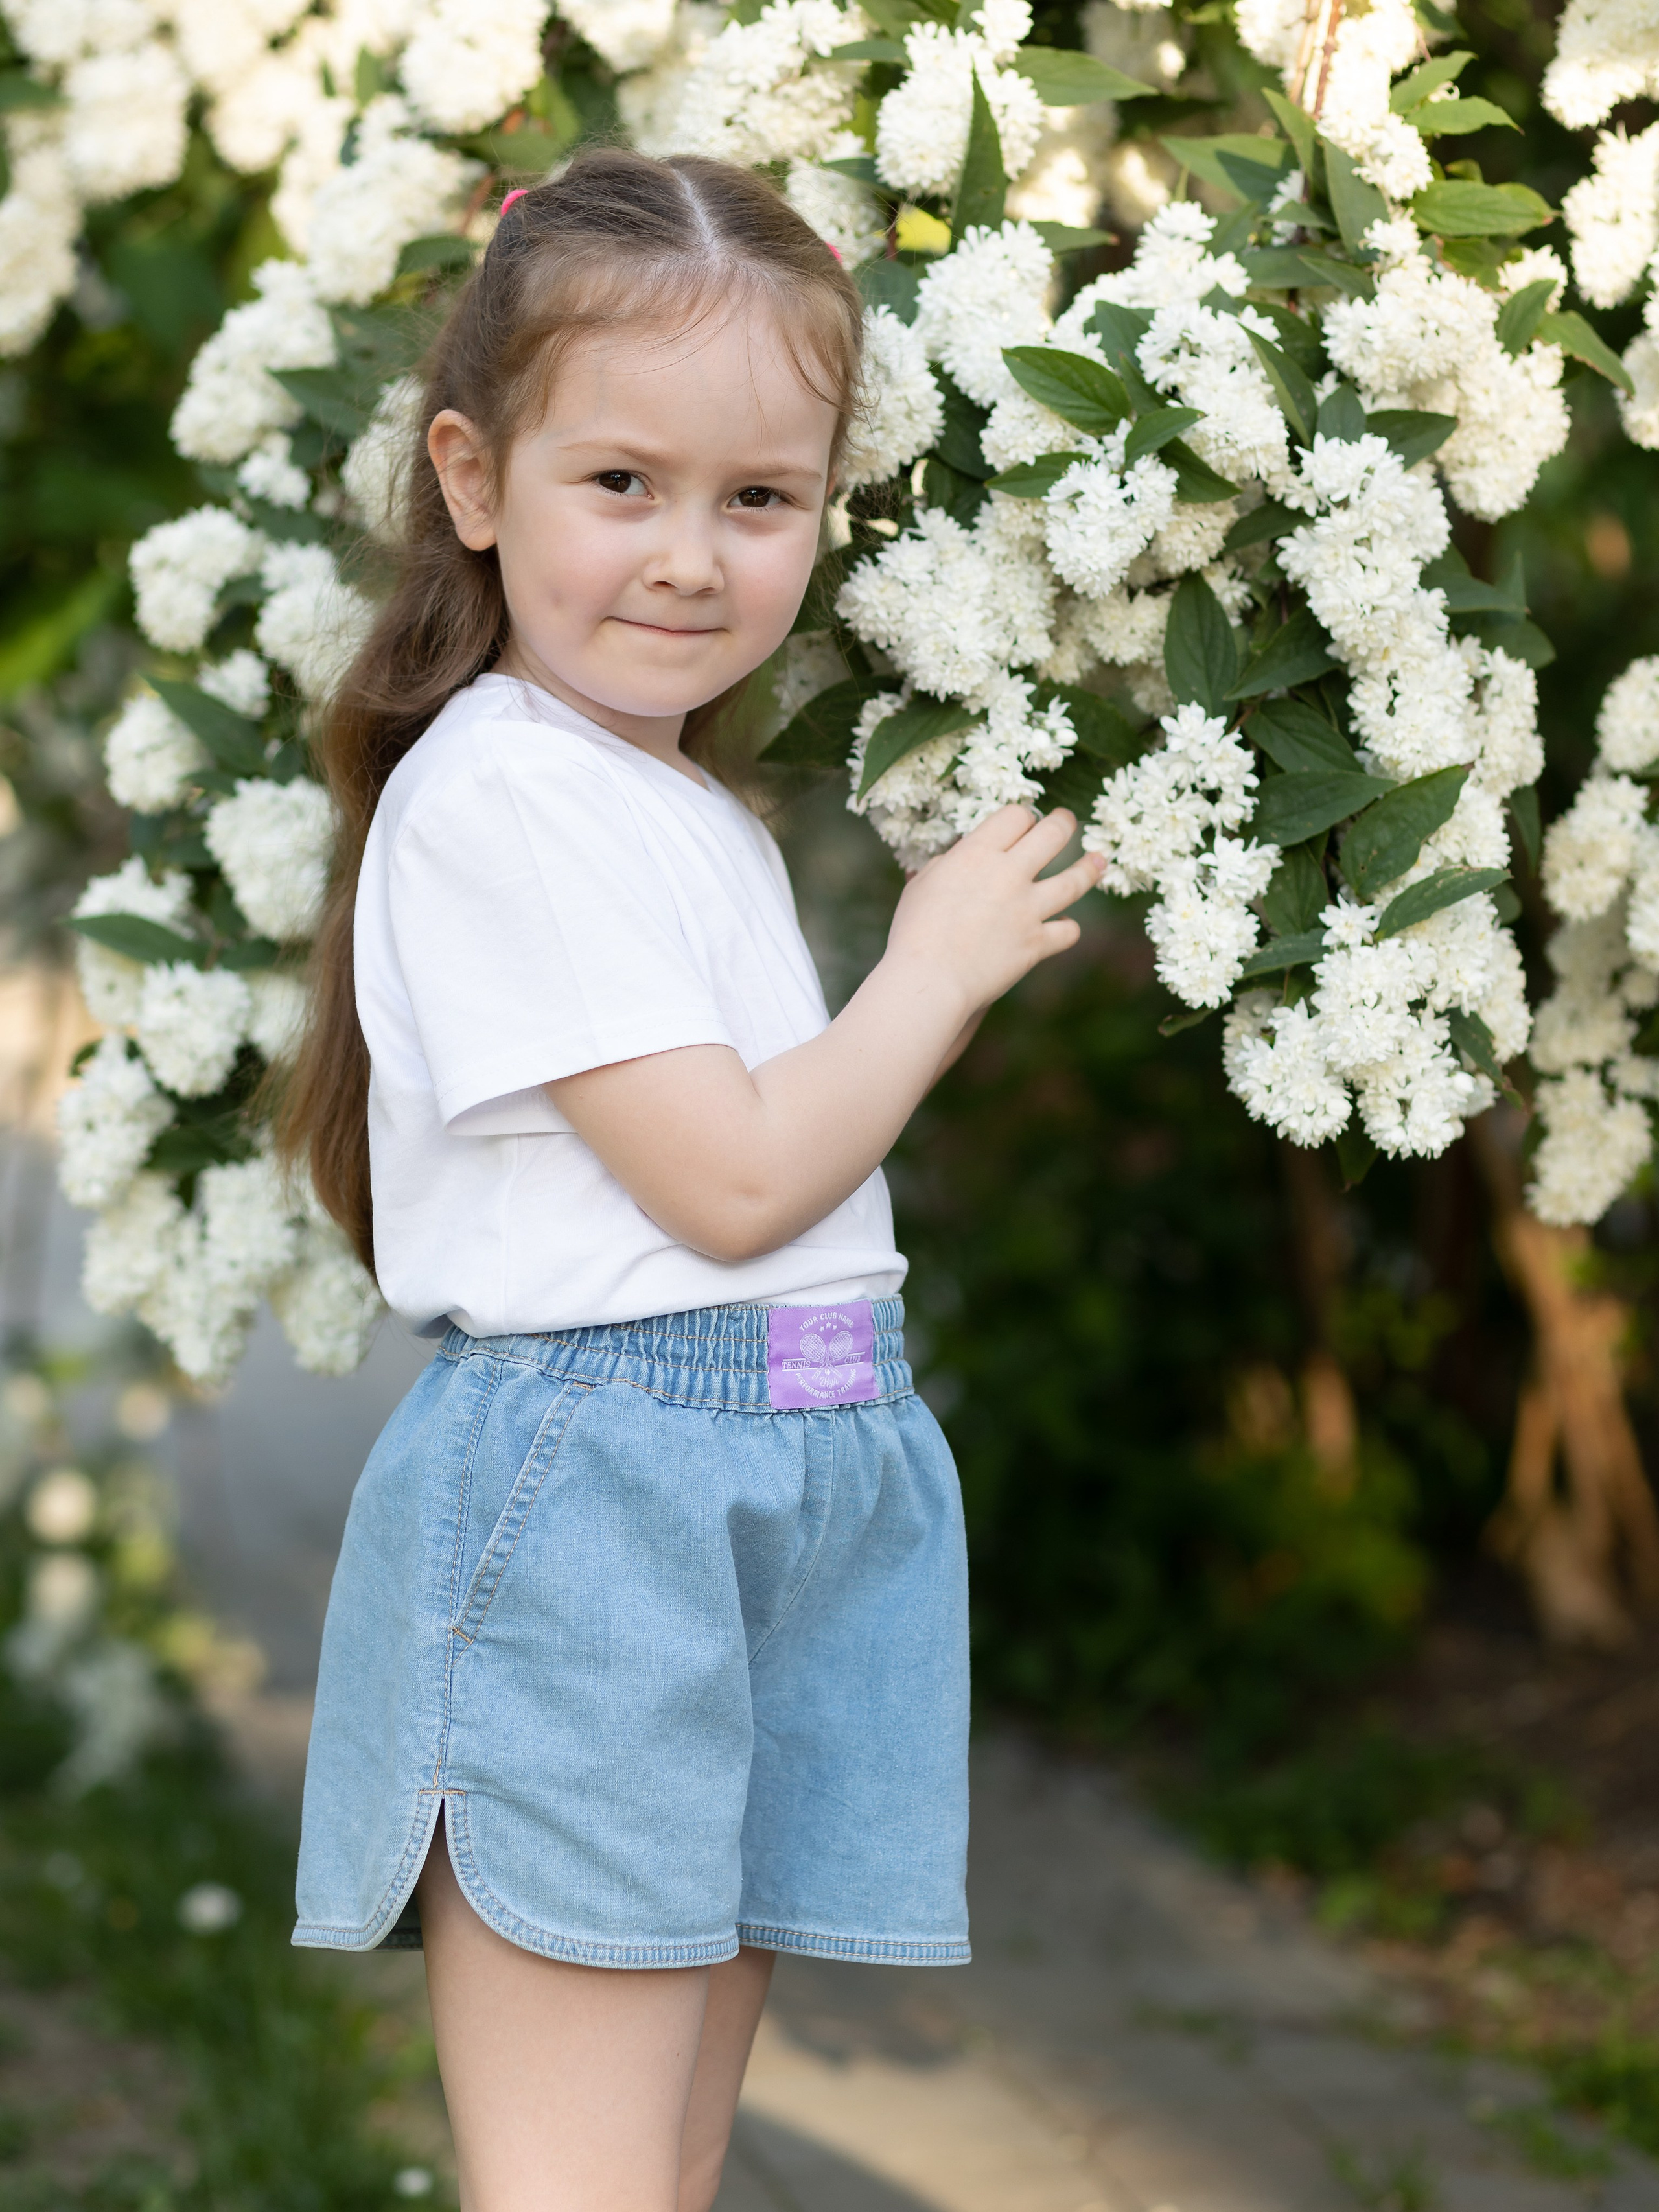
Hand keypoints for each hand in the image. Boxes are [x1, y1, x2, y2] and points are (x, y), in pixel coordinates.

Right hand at [885, 806, 1105, 1018]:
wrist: (928, 980)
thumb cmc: (914, 932)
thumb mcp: (922, 885)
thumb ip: (948, 864)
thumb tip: (962, 856)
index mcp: (978, 854)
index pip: (1016, 815)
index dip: (1021, 817)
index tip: (1022, 823)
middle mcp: (1010, 875)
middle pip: (1053, 834)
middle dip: (1063, 823)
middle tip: (1066, 822)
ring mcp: (1028, 910)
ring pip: (1074, 881)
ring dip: (1089, 867)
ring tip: (1099, 860)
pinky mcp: (1036, 944)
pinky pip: (1068, 931)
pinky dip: (1068, 928)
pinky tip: (1066, 925)